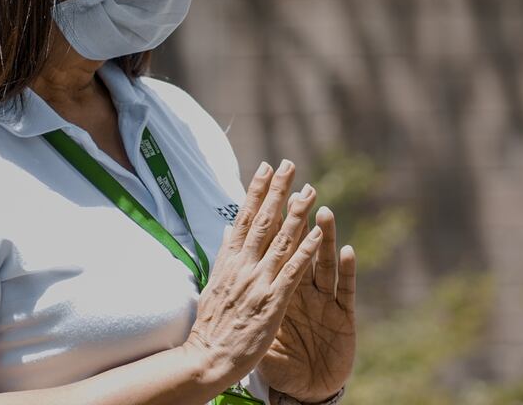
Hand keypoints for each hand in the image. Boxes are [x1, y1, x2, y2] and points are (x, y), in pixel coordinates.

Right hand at [181, 160, 322, 390]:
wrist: (205, 358)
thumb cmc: (211, 325)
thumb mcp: (213, 283)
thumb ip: (224, 256)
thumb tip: (228, 230)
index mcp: (228, 261)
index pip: (244, 218)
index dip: (256, 191)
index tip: (266, 167)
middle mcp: (243, 266)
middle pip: (263, 221)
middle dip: (277, 191)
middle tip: (289, 164)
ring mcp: (258, 282)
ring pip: (280, 241)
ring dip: (296, 213)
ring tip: (309, 190)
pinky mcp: (272, 302)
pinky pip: (293, 272)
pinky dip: (305, 250)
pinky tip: (317, 232)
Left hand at [258, 189, 356, 403]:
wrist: (302, 388)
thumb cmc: (278, 358)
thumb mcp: (256, 321)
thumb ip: (244, 286)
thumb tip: (224, 251)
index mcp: (281, 286)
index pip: (275, 246)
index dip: (273, 218)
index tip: (269, 189)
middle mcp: (305, 288)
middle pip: (301, 247)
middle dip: (301, 216)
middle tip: (302, 186)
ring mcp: (324, 301)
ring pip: (325, 263)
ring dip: (324, 237)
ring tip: (323, 211)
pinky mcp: (342, 317)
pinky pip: (344, 290)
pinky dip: (347, 270)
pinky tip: (348, 250)